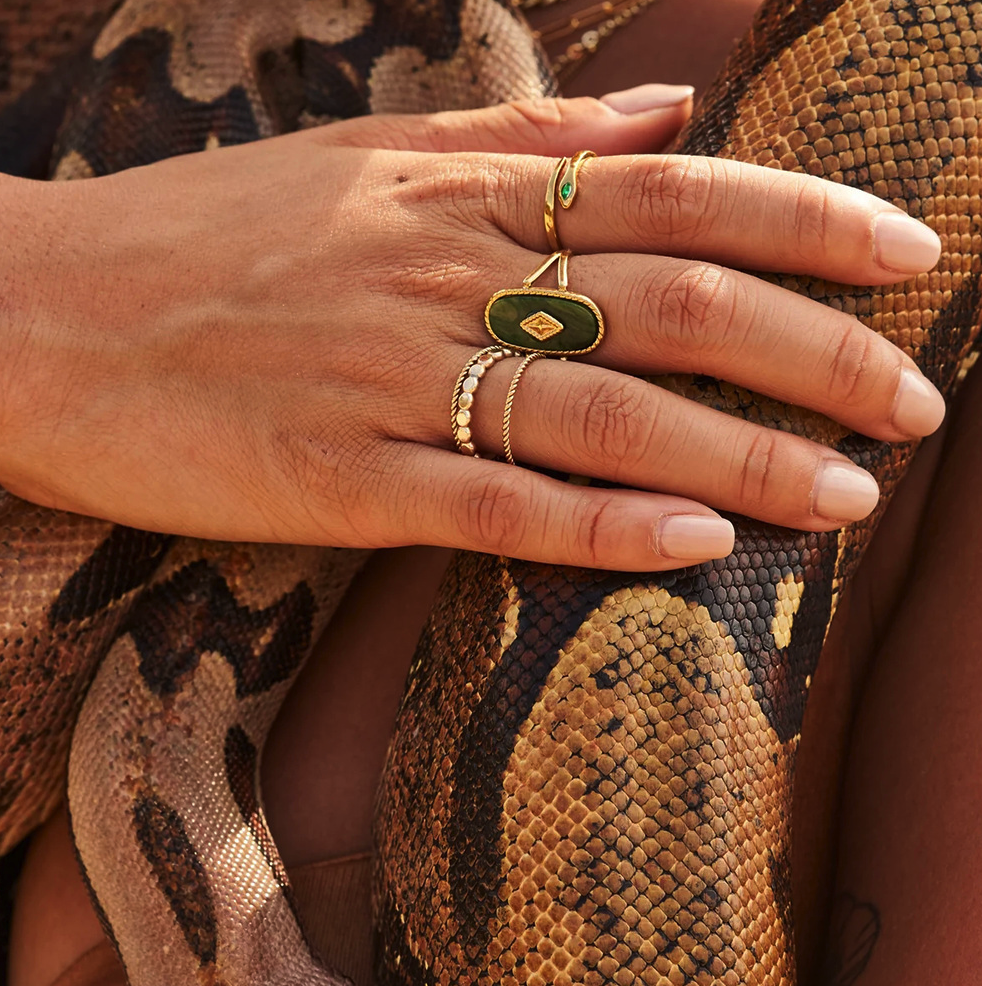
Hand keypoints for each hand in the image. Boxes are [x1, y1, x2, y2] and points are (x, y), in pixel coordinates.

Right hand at [0, 84, 943, 569]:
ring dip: (741, 458)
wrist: (47, 312)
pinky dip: (603, 529)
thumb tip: (661, 111)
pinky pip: (497, 510)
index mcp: (458, 197)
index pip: (679, 195)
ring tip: (844, 496)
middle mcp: (446, 280)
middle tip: (914, 404)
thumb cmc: (202, 235)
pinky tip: (694, 545)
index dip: (809, 223)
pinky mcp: (341, 484)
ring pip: (607, 416)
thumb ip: (514, 133)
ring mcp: (395, 386)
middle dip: (818, 353)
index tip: (908, 260)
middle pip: (677, 304)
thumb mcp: (361, 154)